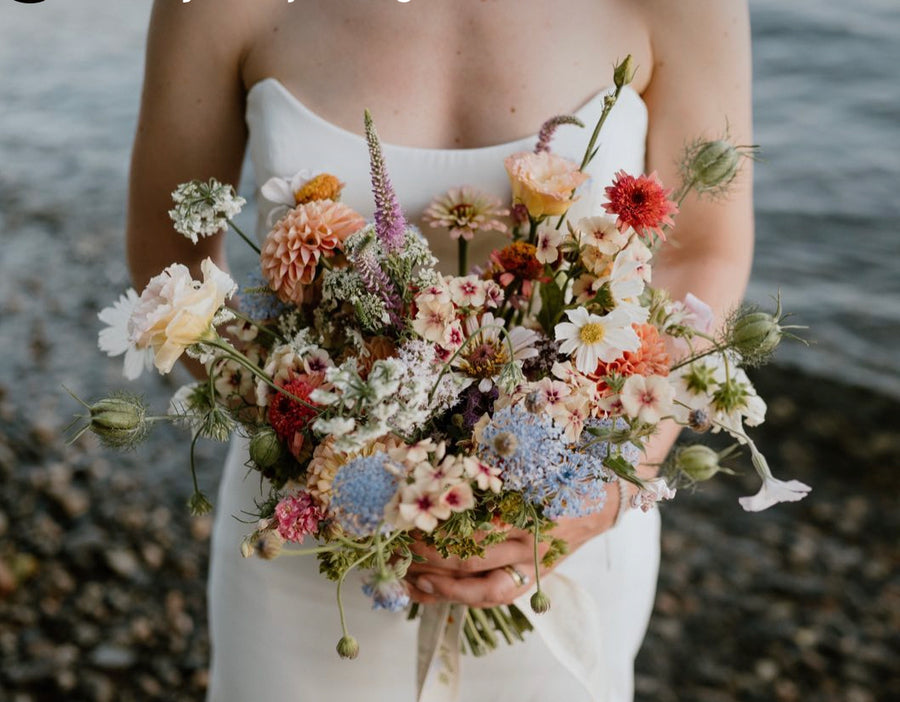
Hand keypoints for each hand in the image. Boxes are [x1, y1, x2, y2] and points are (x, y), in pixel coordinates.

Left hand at [406, 482, 623, 607]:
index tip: (412, 516)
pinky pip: (493, 597)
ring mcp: (533, 567)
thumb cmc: (565, 473)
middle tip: (400, 544)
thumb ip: (496, 469)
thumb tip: (442, 471)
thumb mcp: (534, 463)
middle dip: (431, 556)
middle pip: (475, 560)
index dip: (441, 526)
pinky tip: (427, 590)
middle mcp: (533, 545)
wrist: (605, 499)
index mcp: (533, 511)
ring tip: (407, 576)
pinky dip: (458, 597)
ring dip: (440, 586)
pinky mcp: (533, 580)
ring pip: (482, 589)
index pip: (479, 527)